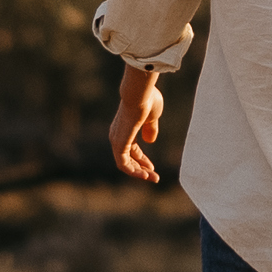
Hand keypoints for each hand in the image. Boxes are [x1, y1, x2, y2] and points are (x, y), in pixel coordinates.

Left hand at [110, 60, 168, 182]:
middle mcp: (117, 135)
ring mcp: (117, 140)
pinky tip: (145, 175)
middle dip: (142, 169)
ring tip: (153, 178)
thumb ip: (150, 128)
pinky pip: (123, 164)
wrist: (140, 93)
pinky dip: (134, 171)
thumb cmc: (148, 100)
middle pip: (128, 158)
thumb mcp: (152, 117)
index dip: (142, 160)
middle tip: (155, 177)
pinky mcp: (118, 144)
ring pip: (125, 164)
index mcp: (125, 128)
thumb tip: (150, 140)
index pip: (131, 150)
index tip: (153, 167)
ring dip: (139, 173)